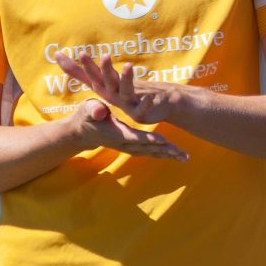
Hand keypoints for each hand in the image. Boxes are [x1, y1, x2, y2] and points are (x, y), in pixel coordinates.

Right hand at [56, 52, 188, 159]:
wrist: (81, 133)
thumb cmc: (86, 116)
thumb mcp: (88, 109)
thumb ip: (94, 110)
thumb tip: (100, 111)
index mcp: (115, 132)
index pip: (133, 136)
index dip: (147, 138)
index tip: (162, 140)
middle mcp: (123, 142)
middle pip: (147, 148)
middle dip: (164, 150)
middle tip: (181, 153)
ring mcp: (128, 146)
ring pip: (150, 152)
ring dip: (167, 155)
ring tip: (184, 157)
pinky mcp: (131, 147)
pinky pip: (149, 152)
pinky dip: (162, 154)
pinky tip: (175, 155)